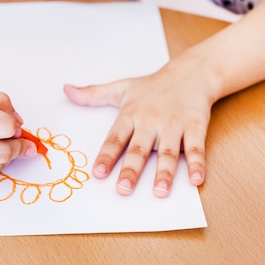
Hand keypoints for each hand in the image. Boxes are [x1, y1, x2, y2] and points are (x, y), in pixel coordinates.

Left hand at [64, 64, 214, 196]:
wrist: (192, 73)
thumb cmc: (153, 86)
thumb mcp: (121, 88)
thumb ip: (93, 94)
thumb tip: (66, 90)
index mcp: (131, 114)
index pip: (115, 137)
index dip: (106, 155)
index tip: (97, 173)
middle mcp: (152, 121)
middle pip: (140, 149)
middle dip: (131, 170)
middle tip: (123, 189)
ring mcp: (175, 125)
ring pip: (169, 152)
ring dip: (165, 173)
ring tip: (160, 192)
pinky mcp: (196, 127)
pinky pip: (196, 148)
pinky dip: (198, 164)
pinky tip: (196, 181)